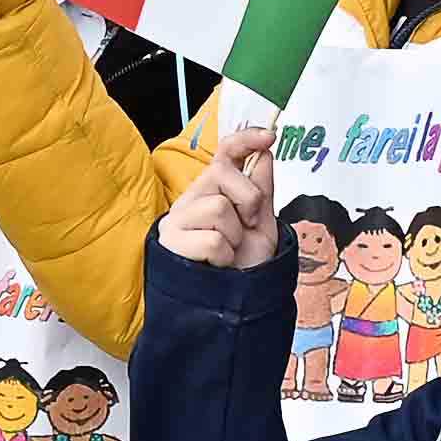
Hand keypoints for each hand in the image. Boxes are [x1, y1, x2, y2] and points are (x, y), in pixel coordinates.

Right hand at [160, 125, 280, 269]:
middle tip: (248, 227)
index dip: (245, 139)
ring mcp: (177, 221)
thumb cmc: (242, 264)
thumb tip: (265, 154)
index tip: (268, 136)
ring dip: (235, 236)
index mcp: (211, 190)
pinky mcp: (171, 244)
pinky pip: (212, 240)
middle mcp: (190, 200)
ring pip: (218, 208)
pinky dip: (224, 256)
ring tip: (229, 251)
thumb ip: (260, 189)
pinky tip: (217, 264)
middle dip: (248, 202)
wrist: (229, 303)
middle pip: (222, 174)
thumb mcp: (261, 225)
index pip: (224, 154)